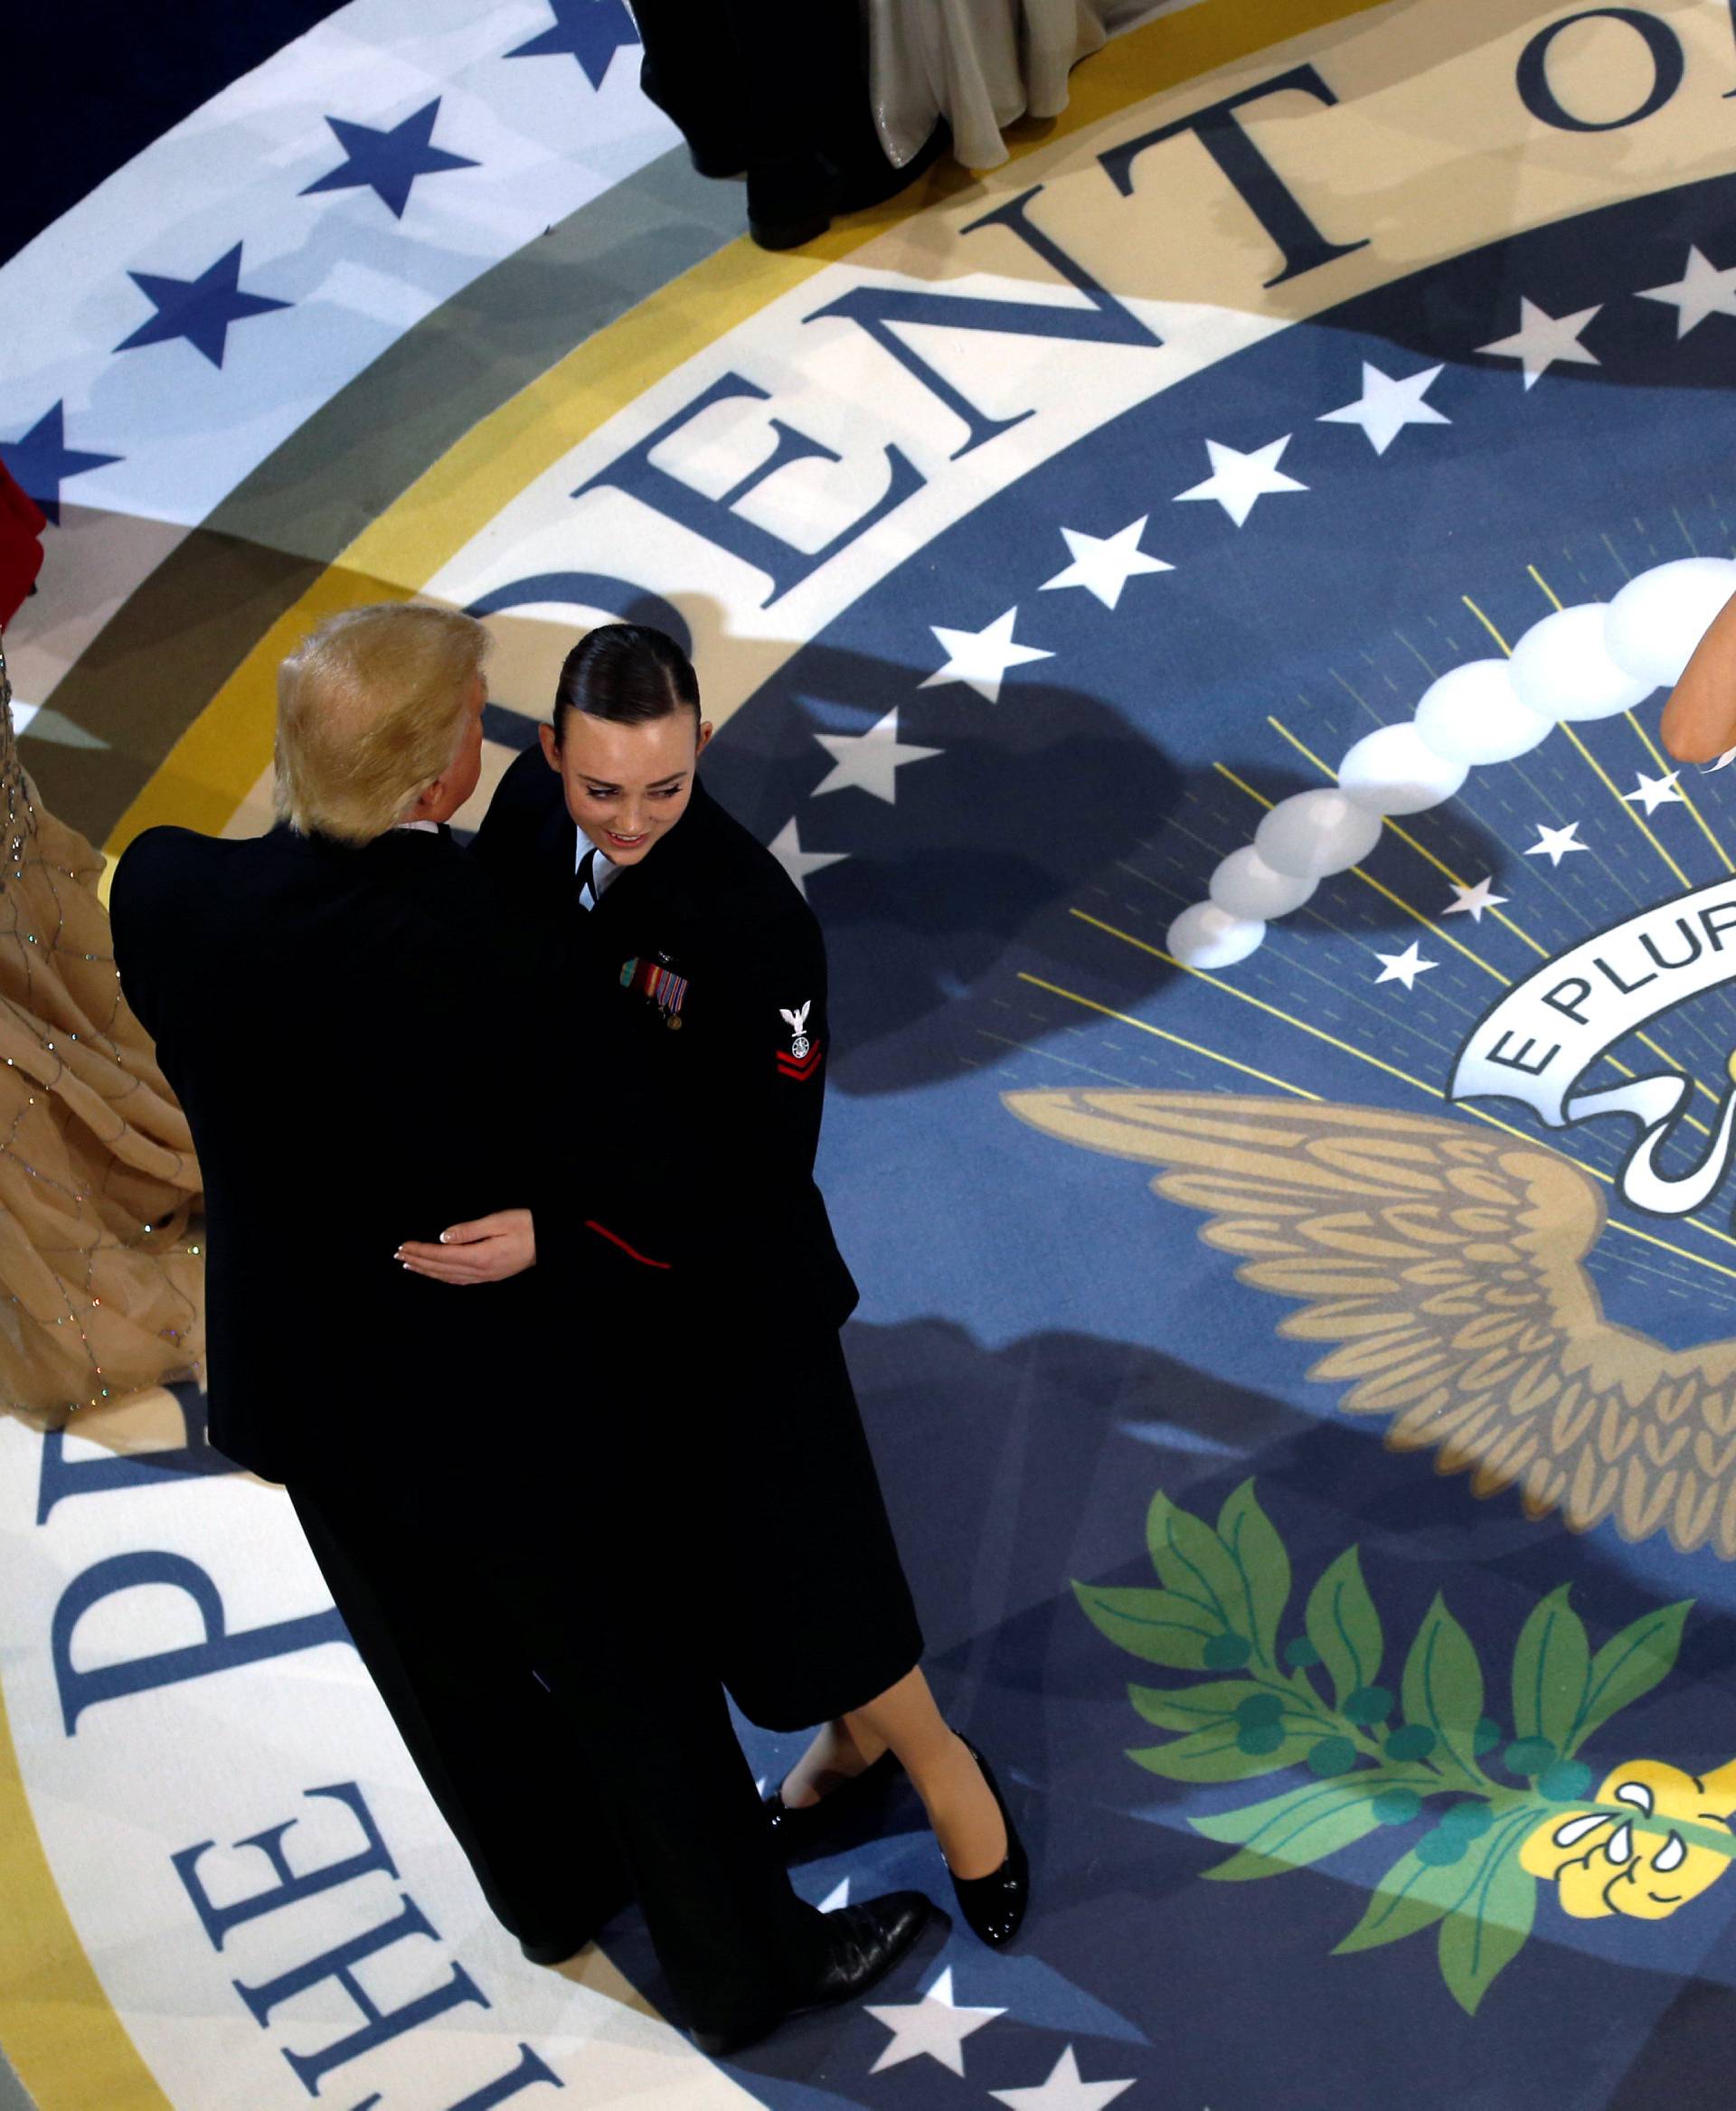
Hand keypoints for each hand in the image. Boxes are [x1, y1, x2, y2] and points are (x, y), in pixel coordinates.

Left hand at [396, 1209, 535, 1284]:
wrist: (550, 1242)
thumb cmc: (527, 1227)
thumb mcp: (499, 1221)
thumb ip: (469, 1229)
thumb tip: (443, 1236)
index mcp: (481, 1256)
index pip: (442, 1255)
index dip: (420, 1251)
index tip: (403, 1246)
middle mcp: (480, 1271)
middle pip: (441, 1268)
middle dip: (418, 1261)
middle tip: (398, 1255)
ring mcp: (485, 1276)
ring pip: (448, 1277)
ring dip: (427, 1271)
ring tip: (409, 1265)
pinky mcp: (490, 1276)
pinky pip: (459, 1280)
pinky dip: (442, 1277)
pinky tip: (435, 1274)